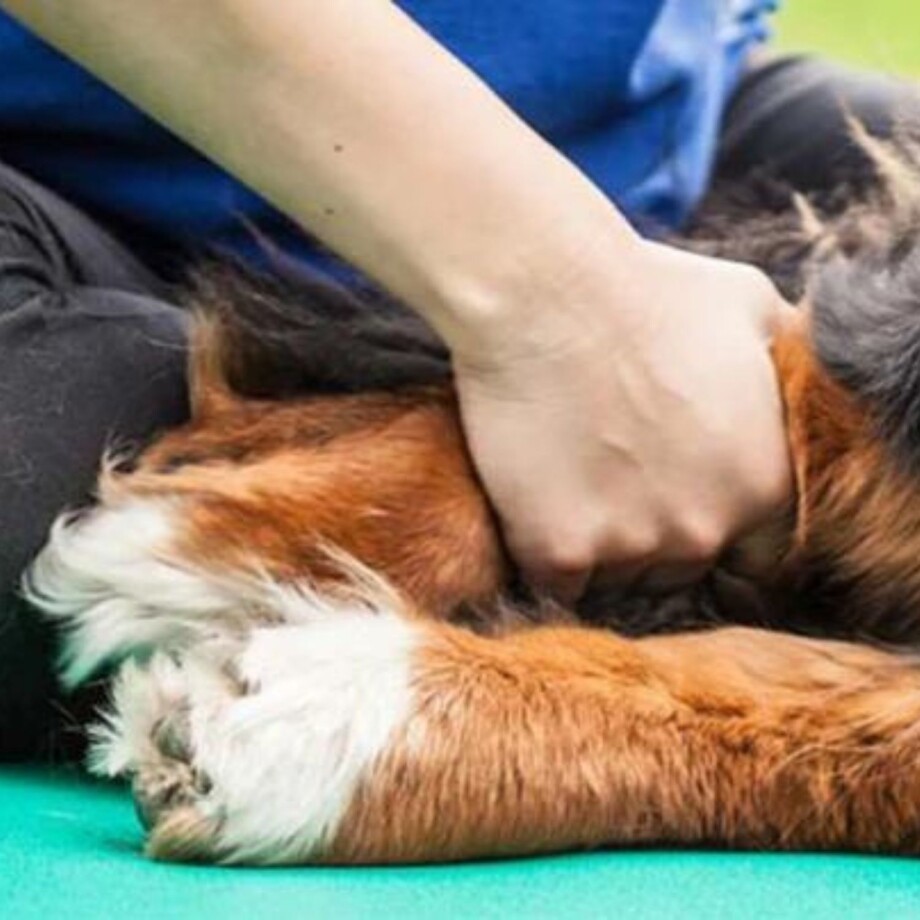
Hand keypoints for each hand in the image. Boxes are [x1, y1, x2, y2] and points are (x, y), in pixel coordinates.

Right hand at [452, 238, 793, 602]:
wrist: (544, 296)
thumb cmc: (645, 294)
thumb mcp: (751, 308)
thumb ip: (785, 368)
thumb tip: (804, 381)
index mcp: (762, 483)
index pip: (750, 551)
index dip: (707, 521)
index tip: (669, 492)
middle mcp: (705, 528)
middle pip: (677, 567)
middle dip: (649, 532)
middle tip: (609, 471)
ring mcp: (630, 545)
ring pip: (616, 576)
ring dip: (596, 543)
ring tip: (567, 474)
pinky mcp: (559, 551)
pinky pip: (557, 581)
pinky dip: (546, 553)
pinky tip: (536, 500)